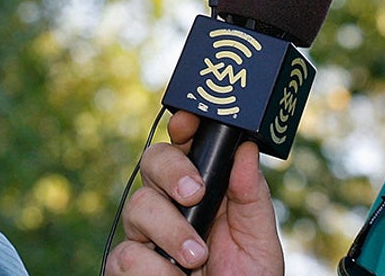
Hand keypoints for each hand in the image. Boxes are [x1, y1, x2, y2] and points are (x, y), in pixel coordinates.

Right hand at [105, 111, 284, 275]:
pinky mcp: (125, 269)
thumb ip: (251, 197)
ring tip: (196, 260)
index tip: (190, 123)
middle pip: (151, 162)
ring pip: (138, 207)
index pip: (184, 146)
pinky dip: (154, 270)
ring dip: (170, 232)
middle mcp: (169, 209)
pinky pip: (127, 255)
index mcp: (203, 193)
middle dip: (170, 170)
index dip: (183, 126)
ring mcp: (144, 238)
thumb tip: (246, 149)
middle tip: (194, 193)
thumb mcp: (259, 243)